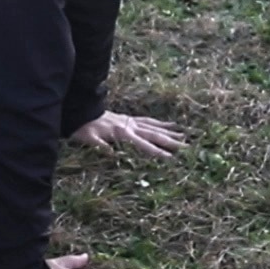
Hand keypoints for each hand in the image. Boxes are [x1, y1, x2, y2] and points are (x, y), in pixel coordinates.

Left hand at [70, 111, 186, 157]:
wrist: (83, 111)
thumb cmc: (85, 128)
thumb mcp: (88, 138)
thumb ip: (99, 146)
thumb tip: (112, 154)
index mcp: (123, 134)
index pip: (143, 144)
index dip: (157, 151)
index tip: (171, 157)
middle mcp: (130, 126)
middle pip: (154, 135)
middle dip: (170, 141)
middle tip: (187, 147)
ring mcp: (132, 122)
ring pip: (155, 127)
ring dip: (170, 132)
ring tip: (185, 136)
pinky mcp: (130, 119)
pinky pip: (149, 121)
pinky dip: (161, 123)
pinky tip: (171, 124)